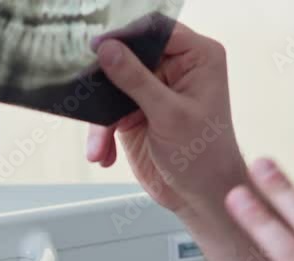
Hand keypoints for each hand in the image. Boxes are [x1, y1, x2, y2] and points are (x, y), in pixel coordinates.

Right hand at [86, 22, 247, 213]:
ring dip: (101, 118)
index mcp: (197, 56)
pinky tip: (104, 154)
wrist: (201, 197)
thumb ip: (136, 80)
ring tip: (99, 145)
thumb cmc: (204, 158)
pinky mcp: (136, 113)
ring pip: (112, 87)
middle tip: (88, 97)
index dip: (126, 37)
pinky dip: (101, 134)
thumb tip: (108, 49)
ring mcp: (154, 91)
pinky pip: (108, 112)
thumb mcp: (169, 115)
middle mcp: (176, 68)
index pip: (155, 30)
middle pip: (127, 56)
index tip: (99, 48)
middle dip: (106, 83)